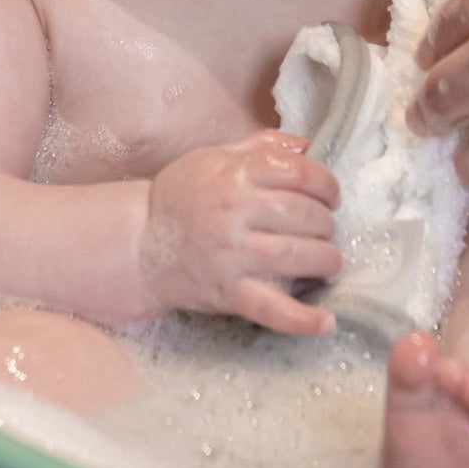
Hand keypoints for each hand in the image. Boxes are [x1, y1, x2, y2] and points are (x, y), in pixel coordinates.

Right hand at [140, 130, 341, 334]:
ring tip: (329, 261)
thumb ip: (260, 146)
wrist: (137, 241)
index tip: (331, 197)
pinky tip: (326, 322)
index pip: (300, 173)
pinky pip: (270, 309)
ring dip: (326, 260)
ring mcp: (231, 254)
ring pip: (296, 256)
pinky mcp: (227, 292)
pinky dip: (302, 319)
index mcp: (235, 173)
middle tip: (326, 229)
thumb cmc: (180, 195)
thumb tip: (305, 145)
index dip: (327, 185)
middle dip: (326, 223)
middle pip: (304, 214)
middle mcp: (235, 211)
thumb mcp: (214, 157)